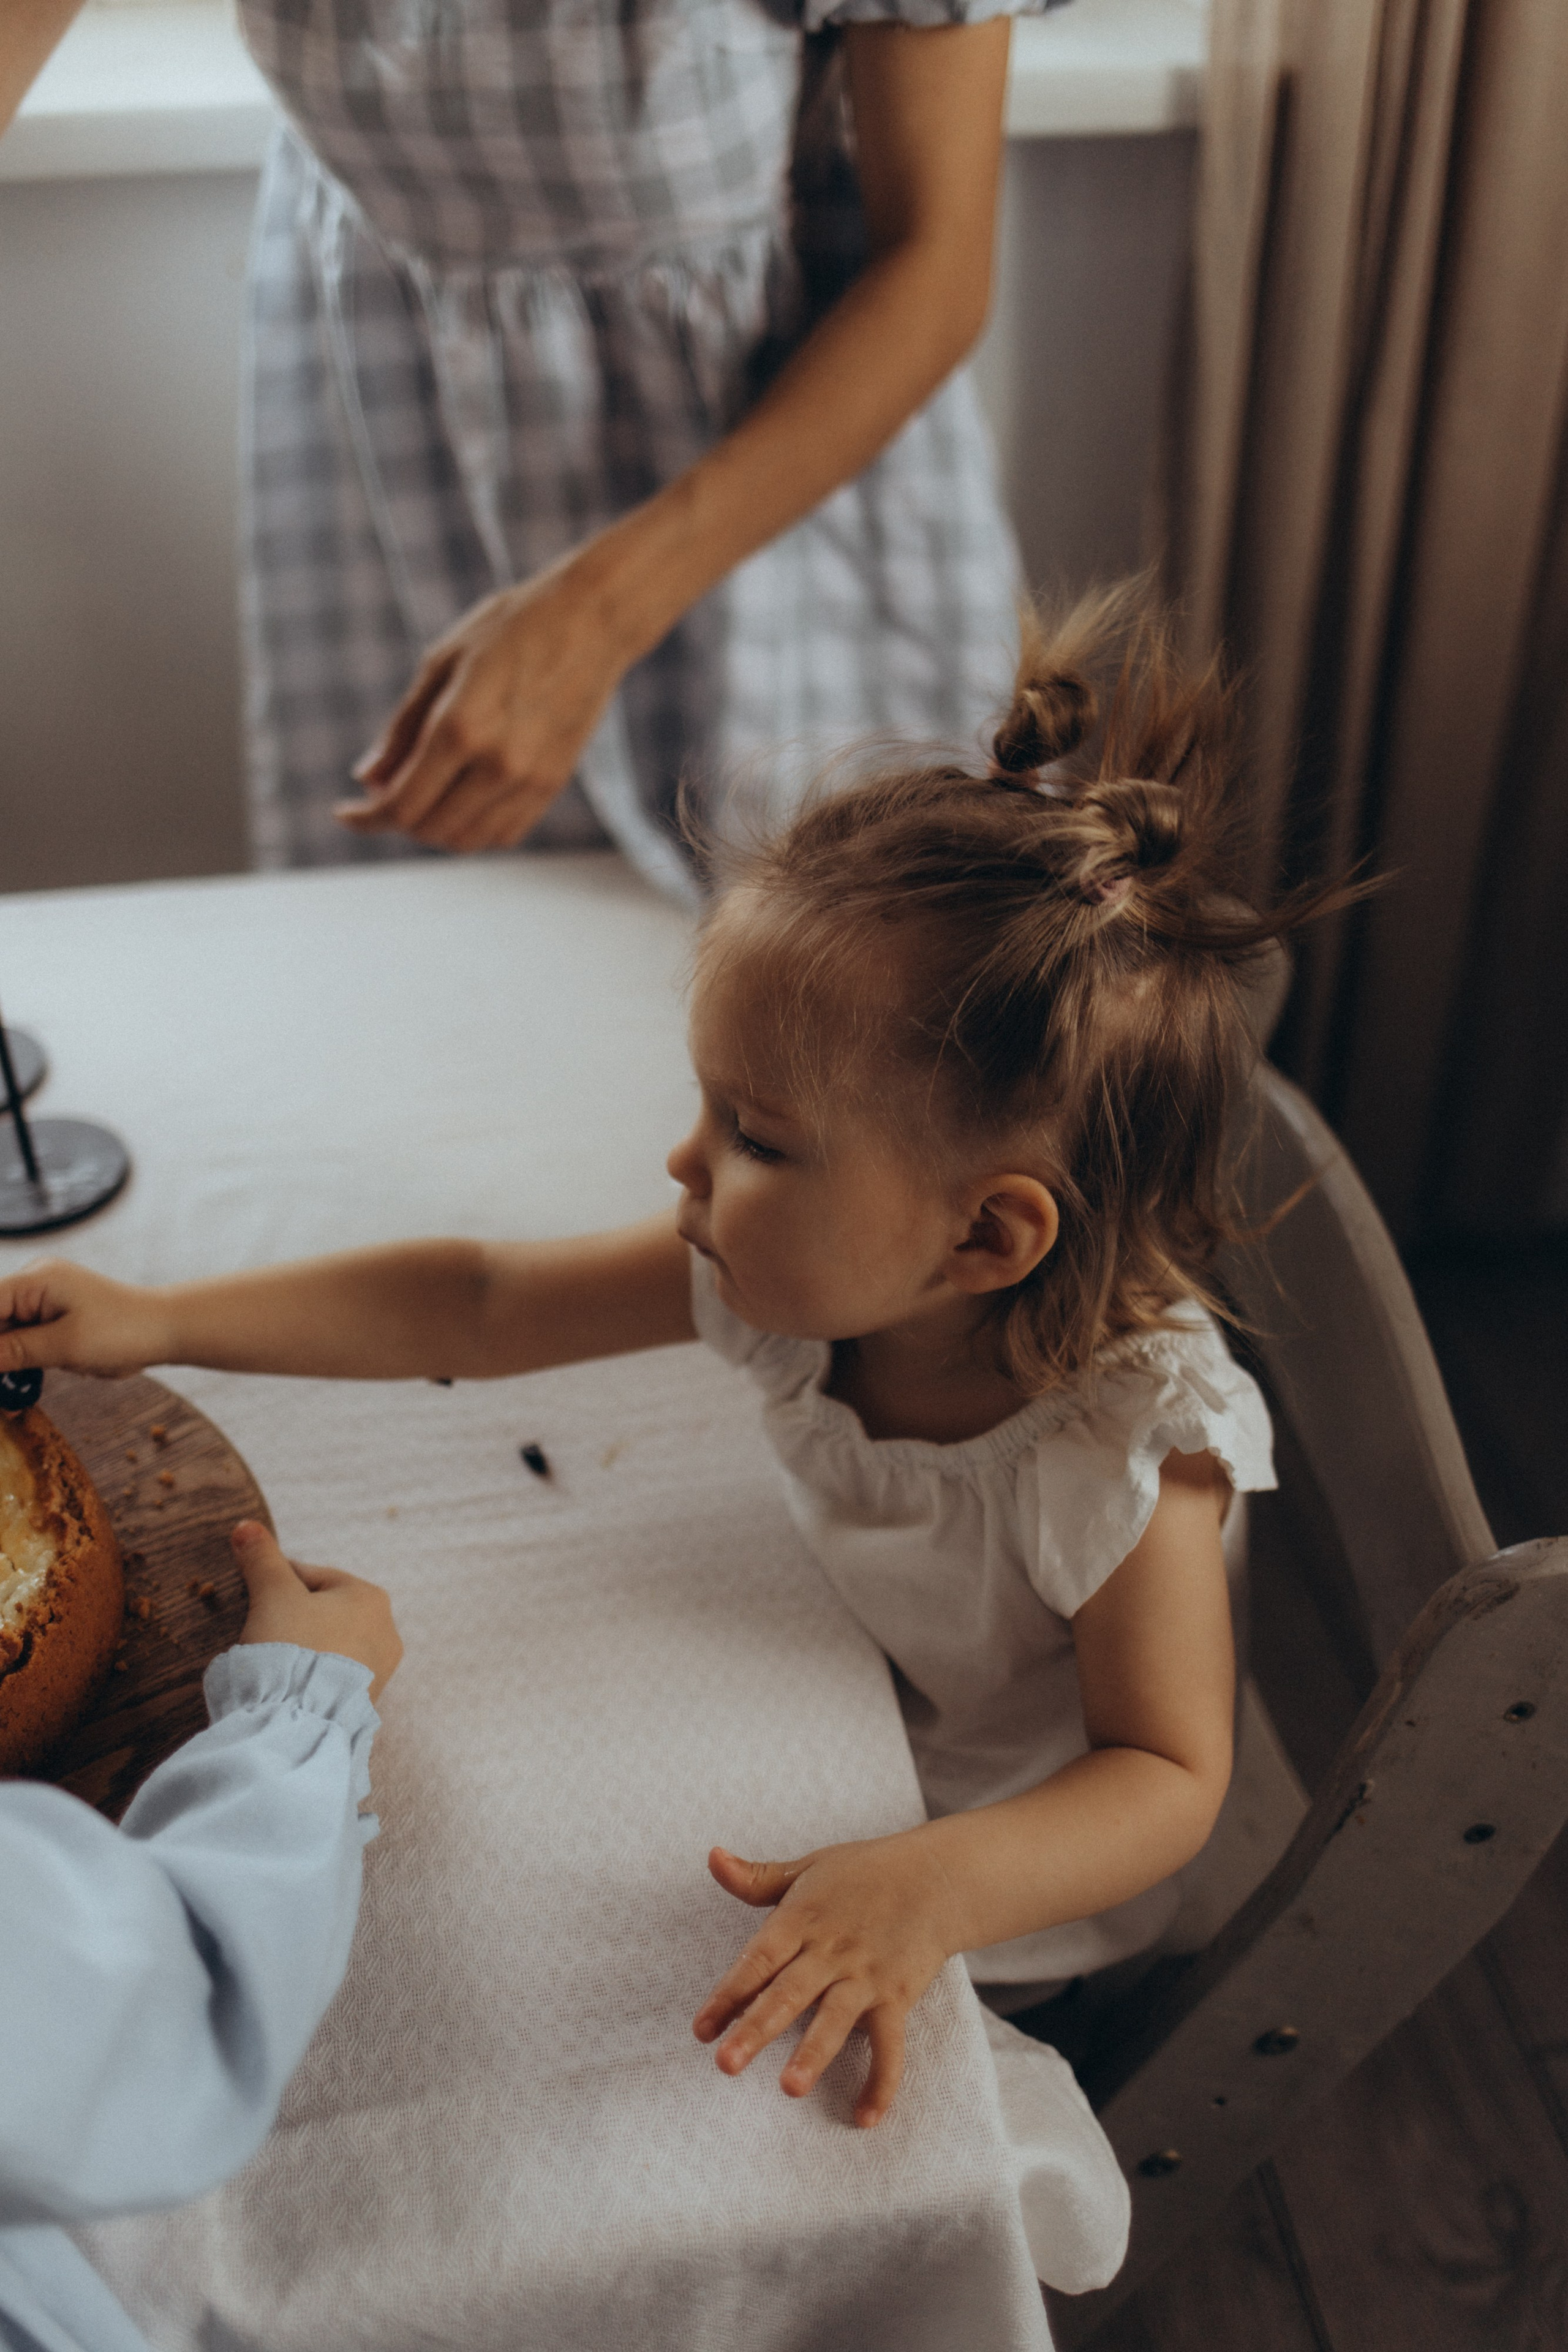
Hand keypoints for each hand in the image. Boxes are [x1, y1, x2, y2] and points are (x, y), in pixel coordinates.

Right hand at [0, 1258, 172, 1379]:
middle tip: (7, 1380)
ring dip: (7, 1359)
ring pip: (5, 1333)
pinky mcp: (53, 1317)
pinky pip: (23, 1338)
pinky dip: (21, 1359)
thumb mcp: (65, 1346)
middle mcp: (34, 1283)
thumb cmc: (124, 1331)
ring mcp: (43, 1299)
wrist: (165, 1329)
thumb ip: (15, 1351)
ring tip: (30, 1376)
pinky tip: (28, 1376)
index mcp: (35, 1279)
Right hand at [231, 1521, 402, 1702]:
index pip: (313, 1576)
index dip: (275, 1583)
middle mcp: (386, 1630)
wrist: (300, 1721)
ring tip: (272, 1657)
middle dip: (291, 1616)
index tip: (251, 1596)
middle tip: (260, 1629)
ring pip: (329, 1643)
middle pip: (323, 1611)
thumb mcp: (271, 1594)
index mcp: (370, 1597)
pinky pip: (332, 1674)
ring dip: (301, 1645)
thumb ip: (261, 1558)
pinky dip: (311, 1672)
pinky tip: (288, 1681)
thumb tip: (246, 1526)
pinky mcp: (367, 1700)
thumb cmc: (291, 1649)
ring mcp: (381, 1669)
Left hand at [336, 554, 630, 853]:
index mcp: (460, 728)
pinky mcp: (553, 785)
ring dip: (435, 827)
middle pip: (430, 827)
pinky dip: (474, 829)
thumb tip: (368, 778)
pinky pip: (504, 833)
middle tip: (386, 789)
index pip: (401, 803)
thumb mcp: (442, 663)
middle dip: (398, 818)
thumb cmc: (511, 627)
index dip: (367, 819)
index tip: (346, 815)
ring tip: (424, 794)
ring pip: (467, 839)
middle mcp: (496, 764)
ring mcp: (530, 780)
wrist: (591, 621)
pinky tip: (462, 799)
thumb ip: (402, 728)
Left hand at [692, 1832, 958, 2127]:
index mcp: (803, 1919)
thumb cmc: (863, 1873)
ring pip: (836, 2019)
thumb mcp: (807, 1869)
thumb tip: (712, 1857)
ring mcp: (867, 1976)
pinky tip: (864, 2117)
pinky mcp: (898, 1996)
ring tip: (789, 2088)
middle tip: (726, 2064)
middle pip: (789, 1993)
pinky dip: (881, 2082)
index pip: (759, 1958)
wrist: (935, 1877)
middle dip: (758, 2029)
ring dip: (813, 2053)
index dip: (729, 1993)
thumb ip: (757, 1878)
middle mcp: (832, 1950)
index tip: (701, 2030)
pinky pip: (891, 2045)